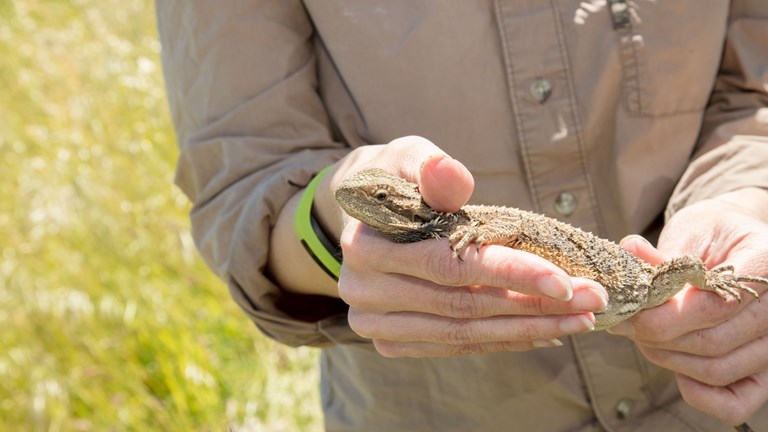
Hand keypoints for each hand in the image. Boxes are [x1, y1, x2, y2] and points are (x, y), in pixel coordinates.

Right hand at [334, 136, 607, 356]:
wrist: (364, 216)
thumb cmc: (398, 179)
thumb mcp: (411, 158)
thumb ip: (433, 170)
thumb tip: (449, 172)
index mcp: (365, 244)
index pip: (448, 264)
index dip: (509, 272)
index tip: (566, 281)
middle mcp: (363, 291)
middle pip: (462, 306)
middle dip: (534, 305)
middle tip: (593, 300)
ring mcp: (374, 323)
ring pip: (462, 333)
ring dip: (526, 329)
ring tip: (580, 320)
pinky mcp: (389, 342)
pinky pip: (455, 345)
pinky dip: (502, 339)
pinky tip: (544, 330)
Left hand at [612, 188, 767, 424]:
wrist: (736, 246)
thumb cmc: (712, 236)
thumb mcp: (689, 234)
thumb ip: (663, 256)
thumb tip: (629, 251)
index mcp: (767, 262)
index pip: (715, 305)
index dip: (664, 314)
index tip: (628, 310)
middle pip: (713, 342)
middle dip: (657, 336)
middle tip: (624, 323)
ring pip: (717, 369)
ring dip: (668, 358)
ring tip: (640, 336)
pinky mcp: (765, 372)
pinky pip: (734, 402)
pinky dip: (698, 393)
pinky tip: (673, 365)